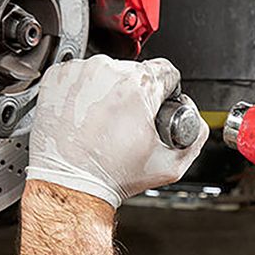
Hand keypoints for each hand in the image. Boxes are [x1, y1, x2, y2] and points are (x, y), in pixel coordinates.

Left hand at [27, 55, 208, 207]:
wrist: (71, 183)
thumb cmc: (112, 175)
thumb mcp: (171, 165)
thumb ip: (195, 136)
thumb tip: (194, 117)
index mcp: (139, 86)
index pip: (166, 71)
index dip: (167, 91)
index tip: (157, 106)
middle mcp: (108, 72)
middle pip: (136, 72)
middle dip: (137, 94)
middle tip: (129, 123)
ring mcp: (80, 72)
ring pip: (108, 72)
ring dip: (110, 92)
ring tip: (105, 122)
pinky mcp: (58, 77)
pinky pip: (82, 76)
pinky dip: (86, 92)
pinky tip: (87, 116)